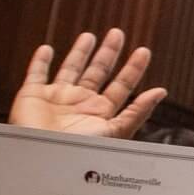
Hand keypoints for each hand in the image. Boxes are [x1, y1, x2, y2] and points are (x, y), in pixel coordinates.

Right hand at [10, 31, 165, 138]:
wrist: (43, 161)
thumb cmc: (79, 152)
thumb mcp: (116, 131)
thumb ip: (138, 111)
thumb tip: (161, 91)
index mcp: (101, 113)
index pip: (122, 86)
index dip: (133, 68)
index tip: (144, 51)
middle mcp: (80, 104)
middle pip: (98, 72)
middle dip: (108, 53)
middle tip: (118, 33)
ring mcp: (56, 99)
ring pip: (70, 69)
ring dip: (80, 53)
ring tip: (90, 36)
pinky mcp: (32, 96)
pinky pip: (36, 74)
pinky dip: (40, 62)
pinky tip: (46, 49)